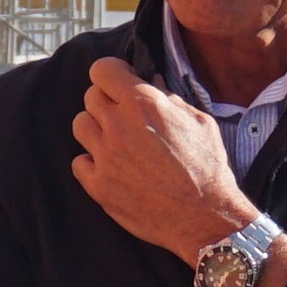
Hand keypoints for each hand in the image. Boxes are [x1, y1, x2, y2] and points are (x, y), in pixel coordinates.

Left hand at [71, 65, 263, 265]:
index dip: (112, 74)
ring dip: (96, 129)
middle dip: (106, 101)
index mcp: (143, 103)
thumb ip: (170, 99)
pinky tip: (111, 168)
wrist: (205, 216)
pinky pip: (79, 162)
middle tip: (124, 116)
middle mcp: (119, 125)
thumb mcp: (200, 122)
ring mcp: (105, 156)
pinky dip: (91, 162)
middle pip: (90, 96)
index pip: (102, 69)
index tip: (121, 83)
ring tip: (116, 141)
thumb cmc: (207, 168)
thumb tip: (152, 83)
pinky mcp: (98, 185)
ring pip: (80, 125)